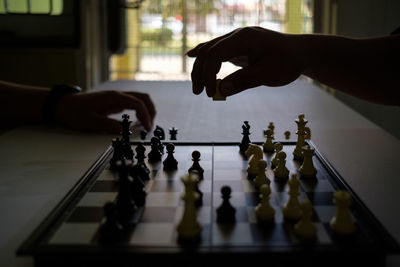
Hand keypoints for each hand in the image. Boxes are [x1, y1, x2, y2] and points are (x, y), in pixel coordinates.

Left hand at [55, 90, 155, 132]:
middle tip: (150, 125)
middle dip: (151, 111)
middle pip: (143, 98)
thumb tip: (123, 130)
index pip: (137, 104)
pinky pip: (133, 103)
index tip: (147, 127)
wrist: (64, 105)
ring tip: (146, 124)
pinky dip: (140, 111)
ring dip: (147, 110)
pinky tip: (138, 121)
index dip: (145, 116)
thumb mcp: (89, 121)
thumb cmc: (74, 111)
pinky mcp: (115, 102)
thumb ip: (107, 125)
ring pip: (139, 99)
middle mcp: (118, 95)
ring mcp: (117, 97)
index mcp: (114, 97)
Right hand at [187, 27, 306, 96]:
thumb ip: (244, 81)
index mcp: (244, 38)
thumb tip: (221, 91)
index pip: (215, 54)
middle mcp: (237, 35)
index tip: (210, 93)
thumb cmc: (287, 62)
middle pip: (208, 51)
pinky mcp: (238, 47)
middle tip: (198, 93)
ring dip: (201, 68)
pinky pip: (216, 51)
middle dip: (200, 72)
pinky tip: (191, 56)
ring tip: (198, 88)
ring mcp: (237, 40)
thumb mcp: (268, 74)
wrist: (301, 53)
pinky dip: (204, 57)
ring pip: (210, 50)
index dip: (208, 74)